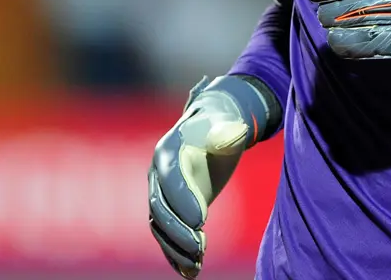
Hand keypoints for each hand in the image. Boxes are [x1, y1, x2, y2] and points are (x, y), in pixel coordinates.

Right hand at [148, 77, 252, 277]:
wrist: (211, 129)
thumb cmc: (222, 126)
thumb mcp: (227, 125)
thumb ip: (229, 131)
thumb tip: (234, 133)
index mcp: (168, 151)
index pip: (171, 179)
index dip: (183, 200)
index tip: (201, 221)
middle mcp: (157, 174)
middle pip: (160, 207)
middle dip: (178, 230)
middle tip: (201, 248)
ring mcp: (159, 193)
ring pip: (160, 226)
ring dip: (175, 248)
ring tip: (196, 266)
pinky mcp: (168, 209)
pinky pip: (166, 235)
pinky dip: (175, 254)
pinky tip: (190, 271)